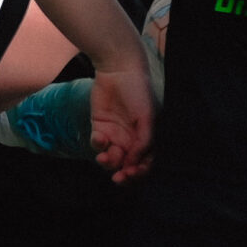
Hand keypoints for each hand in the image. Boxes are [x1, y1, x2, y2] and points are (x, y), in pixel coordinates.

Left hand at [88, 63, 156, 182]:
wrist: (119, 69)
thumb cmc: (139, 91)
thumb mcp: (148, 117)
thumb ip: (144, 141)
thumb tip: (133, 163)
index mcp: (148, 138)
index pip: (146, 163)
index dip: (140, 172)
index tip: (132, 173)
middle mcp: (132, 139)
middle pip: (128, 166)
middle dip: (124, 174)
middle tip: (119, 177)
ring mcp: (115, 134)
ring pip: (111, 159)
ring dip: (109, 163)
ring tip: (105, 157)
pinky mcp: (100, 127)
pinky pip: (98, 145)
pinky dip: (98, 146)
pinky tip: (100, 138)